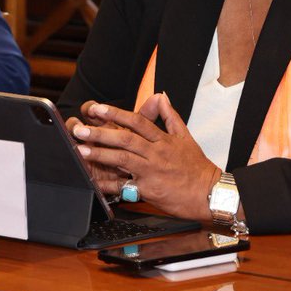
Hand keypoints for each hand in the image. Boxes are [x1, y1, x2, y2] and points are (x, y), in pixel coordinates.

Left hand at [71, 93, 220, 220]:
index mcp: (163, 140)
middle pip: (125, 139)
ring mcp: (152, 172)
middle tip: (80, 128)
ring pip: (122, 159)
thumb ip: (171, 116)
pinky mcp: (149, 190)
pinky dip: (108, 184)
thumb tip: (162, 96)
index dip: (116, 114)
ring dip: (100, 153)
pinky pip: (125, 186)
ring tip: (81, 149)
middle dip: (101, 132)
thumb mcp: (186, 137)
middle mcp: (156, 154)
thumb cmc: (198, 167)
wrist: (211, 194)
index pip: (137, 122)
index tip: (98, 108)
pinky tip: (93, 180)